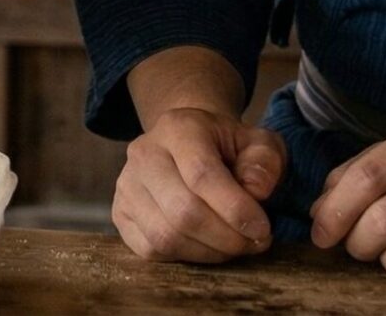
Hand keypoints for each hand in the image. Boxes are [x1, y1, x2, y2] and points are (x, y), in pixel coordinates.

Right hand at [111, 106, 284, 262]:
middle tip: (254, 243)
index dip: (236, 209)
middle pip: (183, 211)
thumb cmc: (226, 147)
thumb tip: (256, 191)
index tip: (263, 230)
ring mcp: (126, 184)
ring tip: (234, 246)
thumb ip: (264, 161)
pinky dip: (186, 257)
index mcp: (178, 128)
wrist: (187, 142)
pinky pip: (151, 249)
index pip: (202, 175)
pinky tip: (207, 247)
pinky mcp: (120, 212)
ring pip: (166, 236)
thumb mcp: (257, 142)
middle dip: (227, 238)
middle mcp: (144, 153)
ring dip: (209, 252)